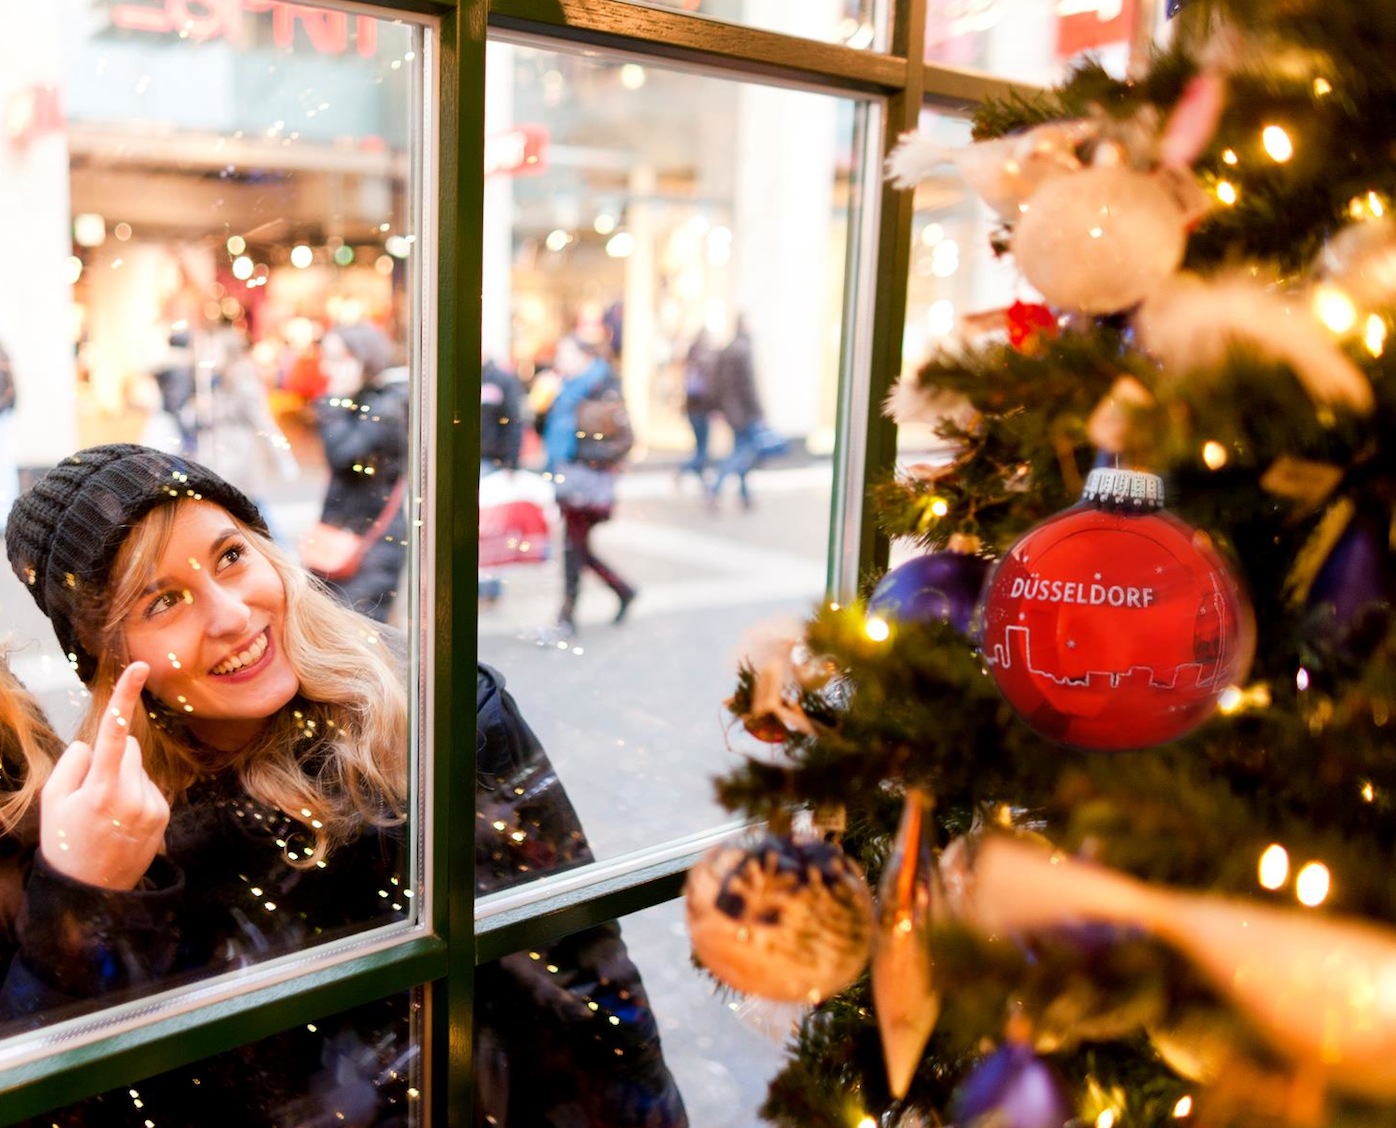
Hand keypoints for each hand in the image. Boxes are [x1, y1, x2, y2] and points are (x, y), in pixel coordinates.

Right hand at [40, 662, 169, 890]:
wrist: (90, 892)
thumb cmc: (65, 841)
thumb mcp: (53, 801)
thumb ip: (72, 764)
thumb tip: (93, 744)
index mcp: (101, 788)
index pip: (115, 733)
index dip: (126, 698)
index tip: (140, 668)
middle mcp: (133, 794)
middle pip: (128, 750)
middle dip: (112, 761)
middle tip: (91, 796)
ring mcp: (152, 805)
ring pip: (139, 769)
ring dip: (124, 780)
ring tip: (106, 814)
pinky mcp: (164, 814)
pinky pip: (149, 787)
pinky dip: (135, 795)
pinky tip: (121, 821)